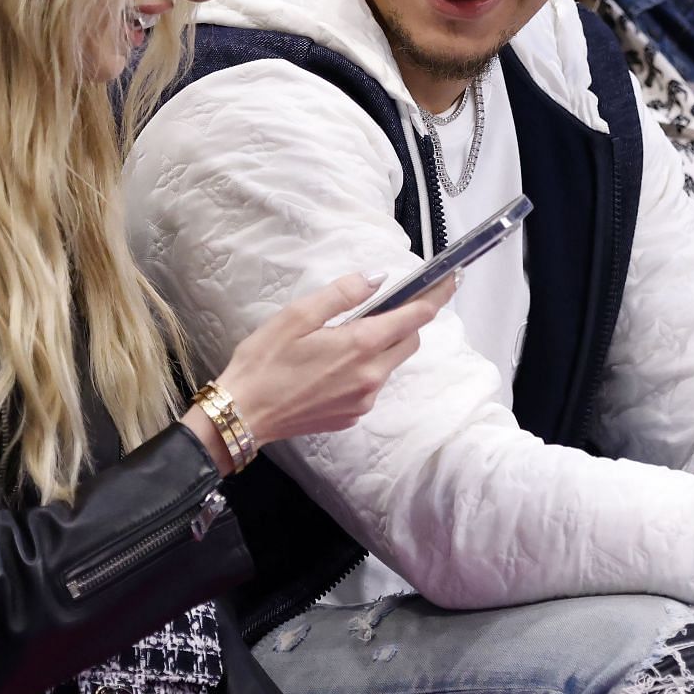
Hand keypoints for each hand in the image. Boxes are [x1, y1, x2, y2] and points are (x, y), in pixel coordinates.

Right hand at [214, 271, 451, 446]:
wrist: (244, 413)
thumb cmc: (265, 360)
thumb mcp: (297, 315)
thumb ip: (341, 293)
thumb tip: (377, 278)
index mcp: (359, 345)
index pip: (414, 317)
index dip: (436, 296)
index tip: (449, 280)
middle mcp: (370, 375)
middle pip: (409, 340)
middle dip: (405, 320)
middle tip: (381, 306)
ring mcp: (365, 399)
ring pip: (391, 363)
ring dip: (383, 345)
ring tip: (345, 337)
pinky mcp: (354, 415)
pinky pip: (373, 383)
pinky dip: (366, 367)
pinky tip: (333, 365)